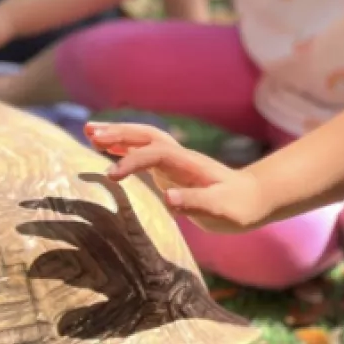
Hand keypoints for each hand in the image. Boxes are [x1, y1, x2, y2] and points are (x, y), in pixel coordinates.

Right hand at [87, 122, 271, 233]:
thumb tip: (169, 199)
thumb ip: (197, 203)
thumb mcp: (222, 211)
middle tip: (90, 133)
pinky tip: (106, 148)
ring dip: (118, 135)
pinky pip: (143, 153)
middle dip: (120, 134)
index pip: (156, 154)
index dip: (133, 161)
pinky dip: (124, 148)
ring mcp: (175, 162)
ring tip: (89, 132)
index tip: (111, 175)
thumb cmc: (238, 207)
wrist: (253, 198)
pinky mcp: (171, 170)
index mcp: (190, 165)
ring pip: (143, 140)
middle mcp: (180, 158)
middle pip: (147, 136)